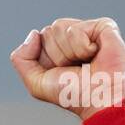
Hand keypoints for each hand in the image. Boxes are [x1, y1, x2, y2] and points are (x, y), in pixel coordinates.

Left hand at [9, 17, 124, 118]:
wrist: (100, 98)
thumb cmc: (73, 94)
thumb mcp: (36, 83)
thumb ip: (21, 59)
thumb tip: (33, 33)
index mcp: (57, 49)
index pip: (38, 38)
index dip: (45, 58)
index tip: (62, 71)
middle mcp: (72, 38)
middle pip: (48, 31)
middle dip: (57, 54)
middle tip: (75, 68)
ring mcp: (88, 31)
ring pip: (60, 27)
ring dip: (69, 51)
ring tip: (86, 62)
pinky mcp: (104, 26)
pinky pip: (76, 29)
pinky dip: (82, 46)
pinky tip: (95, 54)